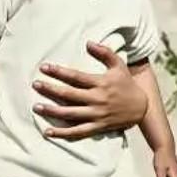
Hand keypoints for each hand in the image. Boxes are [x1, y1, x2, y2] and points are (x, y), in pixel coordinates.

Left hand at [32, 42, 148, 139]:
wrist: (141, 108)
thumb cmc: (126, 84)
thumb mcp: (119, 65)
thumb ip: (104, 52)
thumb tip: (88, 42)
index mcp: (100, 83)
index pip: (75, 77)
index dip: (59, 72)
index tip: (44, 68)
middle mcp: (97, 99)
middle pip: (69, 95)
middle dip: (50, 89)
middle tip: (35, 85)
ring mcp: (96, 115)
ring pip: (70, 114)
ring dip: (52, 111)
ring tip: (36, 107)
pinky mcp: (97, 127)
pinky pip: (77, 131)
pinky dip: (62, 133)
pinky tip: (48, 132)